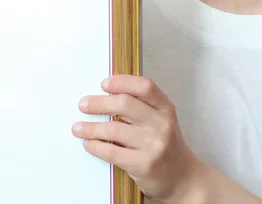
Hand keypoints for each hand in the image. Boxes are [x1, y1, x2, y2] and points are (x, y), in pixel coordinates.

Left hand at [72, 75, 200, 203]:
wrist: (183, 178)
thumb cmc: (165, 144)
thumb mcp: (161, 119)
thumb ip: (141, 105)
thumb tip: (105, 94)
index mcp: (165, 108)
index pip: (144, 86)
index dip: (122, 82)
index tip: (104, 83)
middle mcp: (162, 124)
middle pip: (125, 104)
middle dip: (99, 103)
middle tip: (83, 104)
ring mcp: (154, 145)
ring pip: (114, 129)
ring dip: (91, 127)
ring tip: (78, 127)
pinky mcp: (144, 165)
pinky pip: (112, 152)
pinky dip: (96, 146)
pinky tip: (89, 143)